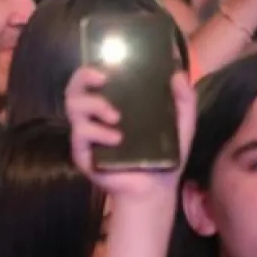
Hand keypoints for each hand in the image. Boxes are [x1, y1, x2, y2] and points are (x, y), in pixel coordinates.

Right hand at [64, 65, 196, 198]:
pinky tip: (116, 139)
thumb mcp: (180, 125)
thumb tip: (178, 74)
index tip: (108, 66)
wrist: (156, 190)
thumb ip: (183, 101)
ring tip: (115, 117)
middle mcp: (94, 118)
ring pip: (73, 109)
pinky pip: (81, 135)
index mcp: (113, 106)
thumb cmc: (164, 157)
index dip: (92, 69)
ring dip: (94, 105)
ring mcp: (86, 136)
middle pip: (74, 90)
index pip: (92, 82)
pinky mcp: (83, 155)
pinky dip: (98, 133)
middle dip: (83, 79)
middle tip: (102, 79)